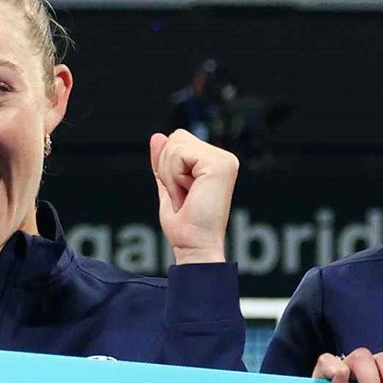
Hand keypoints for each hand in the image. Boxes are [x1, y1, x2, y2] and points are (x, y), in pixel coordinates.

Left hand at [149, 129, 238, 265]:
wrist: (195, 245)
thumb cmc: (186, 225)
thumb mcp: (169, 186)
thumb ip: (165, 162)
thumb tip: (158, 137)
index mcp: (215, 162)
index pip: (179, 140)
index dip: (168, 165)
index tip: (180, 192)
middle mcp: (224, 158)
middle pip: (176, 137)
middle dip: (167, 168)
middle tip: (182, 195)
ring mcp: (224, 160)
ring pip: (176, 144)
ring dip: (170, 174)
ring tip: (185, 196)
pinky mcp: (219, 165)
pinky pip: (179, 154)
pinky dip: (174, 176)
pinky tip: (188, 193)